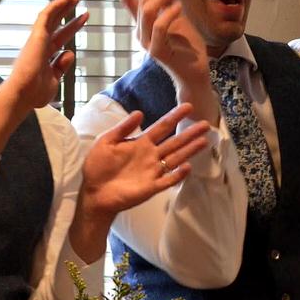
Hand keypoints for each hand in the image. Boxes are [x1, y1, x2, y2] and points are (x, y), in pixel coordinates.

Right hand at [0, 0, 87, 111]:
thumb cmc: (34, 94)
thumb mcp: (54, 80)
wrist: (23, 95)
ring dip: (62, 3)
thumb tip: (69, 52)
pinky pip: (46, 16)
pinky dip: (56, 5)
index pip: (61, 36)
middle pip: (56, 22)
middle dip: (67, 9)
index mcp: (43, 55)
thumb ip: (61, 67)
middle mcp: (39, 45)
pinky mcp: (36, 35)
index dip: (73, 26)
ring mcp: (37, 39)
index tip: (83, 16)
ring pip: (51, 16)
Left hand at [80, 104, 211, 216]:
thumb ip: (122, 128)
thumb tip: (139, 112)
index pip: (162, 127)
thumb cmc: (97, 166)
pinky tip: (187, 167)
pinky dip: (177, 174)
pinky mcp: (151, 187)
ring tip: (204, 141)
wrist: (93, 192)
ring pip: (175, 158)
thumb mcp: (106, 142)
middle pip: (174, 142)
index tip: (188, 107)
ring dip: (189, 150)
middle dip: (190, 133)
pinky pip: (167, 180)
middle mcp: (151, 155)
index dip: (175, 116)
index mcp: (140, 143)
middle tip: (205, 124)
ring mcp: (152, 171)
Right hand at [128, 0, 219, 126]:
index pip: (130, 3)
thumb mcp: (179, 20)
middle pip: (141, 2)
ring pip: (147, 12)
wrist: (195, 73)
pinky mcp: (157, 51)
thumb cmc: (188, 48)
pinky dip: (168, 14)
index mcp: (144, 26)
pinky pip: (159, 27)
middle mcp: (142, 33)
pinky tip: (179, 6)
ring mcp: (148, 43)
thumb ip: (169, 5)